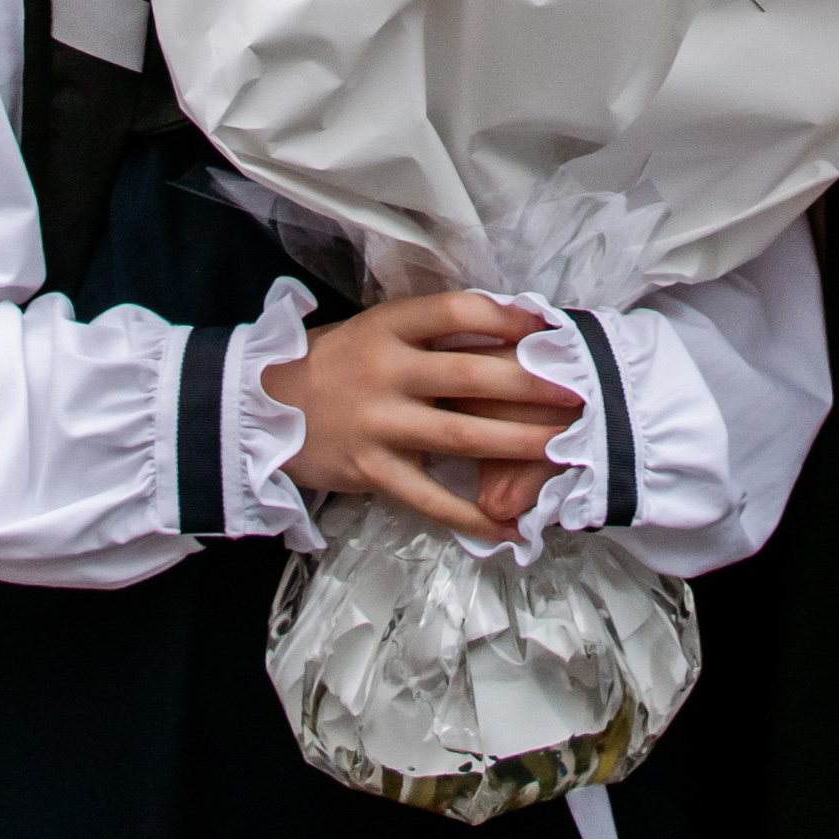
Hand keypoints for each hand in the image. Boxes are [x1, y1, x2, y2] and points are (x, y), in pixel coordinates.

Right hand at [263, 295, 578, 540]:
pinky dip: (472, 515)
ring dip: (519, 443)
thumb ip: (430, 334)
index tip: (547, 326)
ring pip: (462, 435)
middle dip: (533, 386)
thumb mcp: (375, 331)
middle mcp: (385, 371)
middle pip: (472, 374)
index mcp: (387, 326)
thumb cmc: (332, 364)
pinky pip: (431, 499)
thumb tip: (511, 329)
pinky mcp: (372, 472)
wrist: (259, 409)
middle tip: (579, 394)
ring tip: (563, 448)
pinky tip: (507, 526)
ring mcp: (379, 424)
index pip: (456, 311)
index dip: (506, 315)